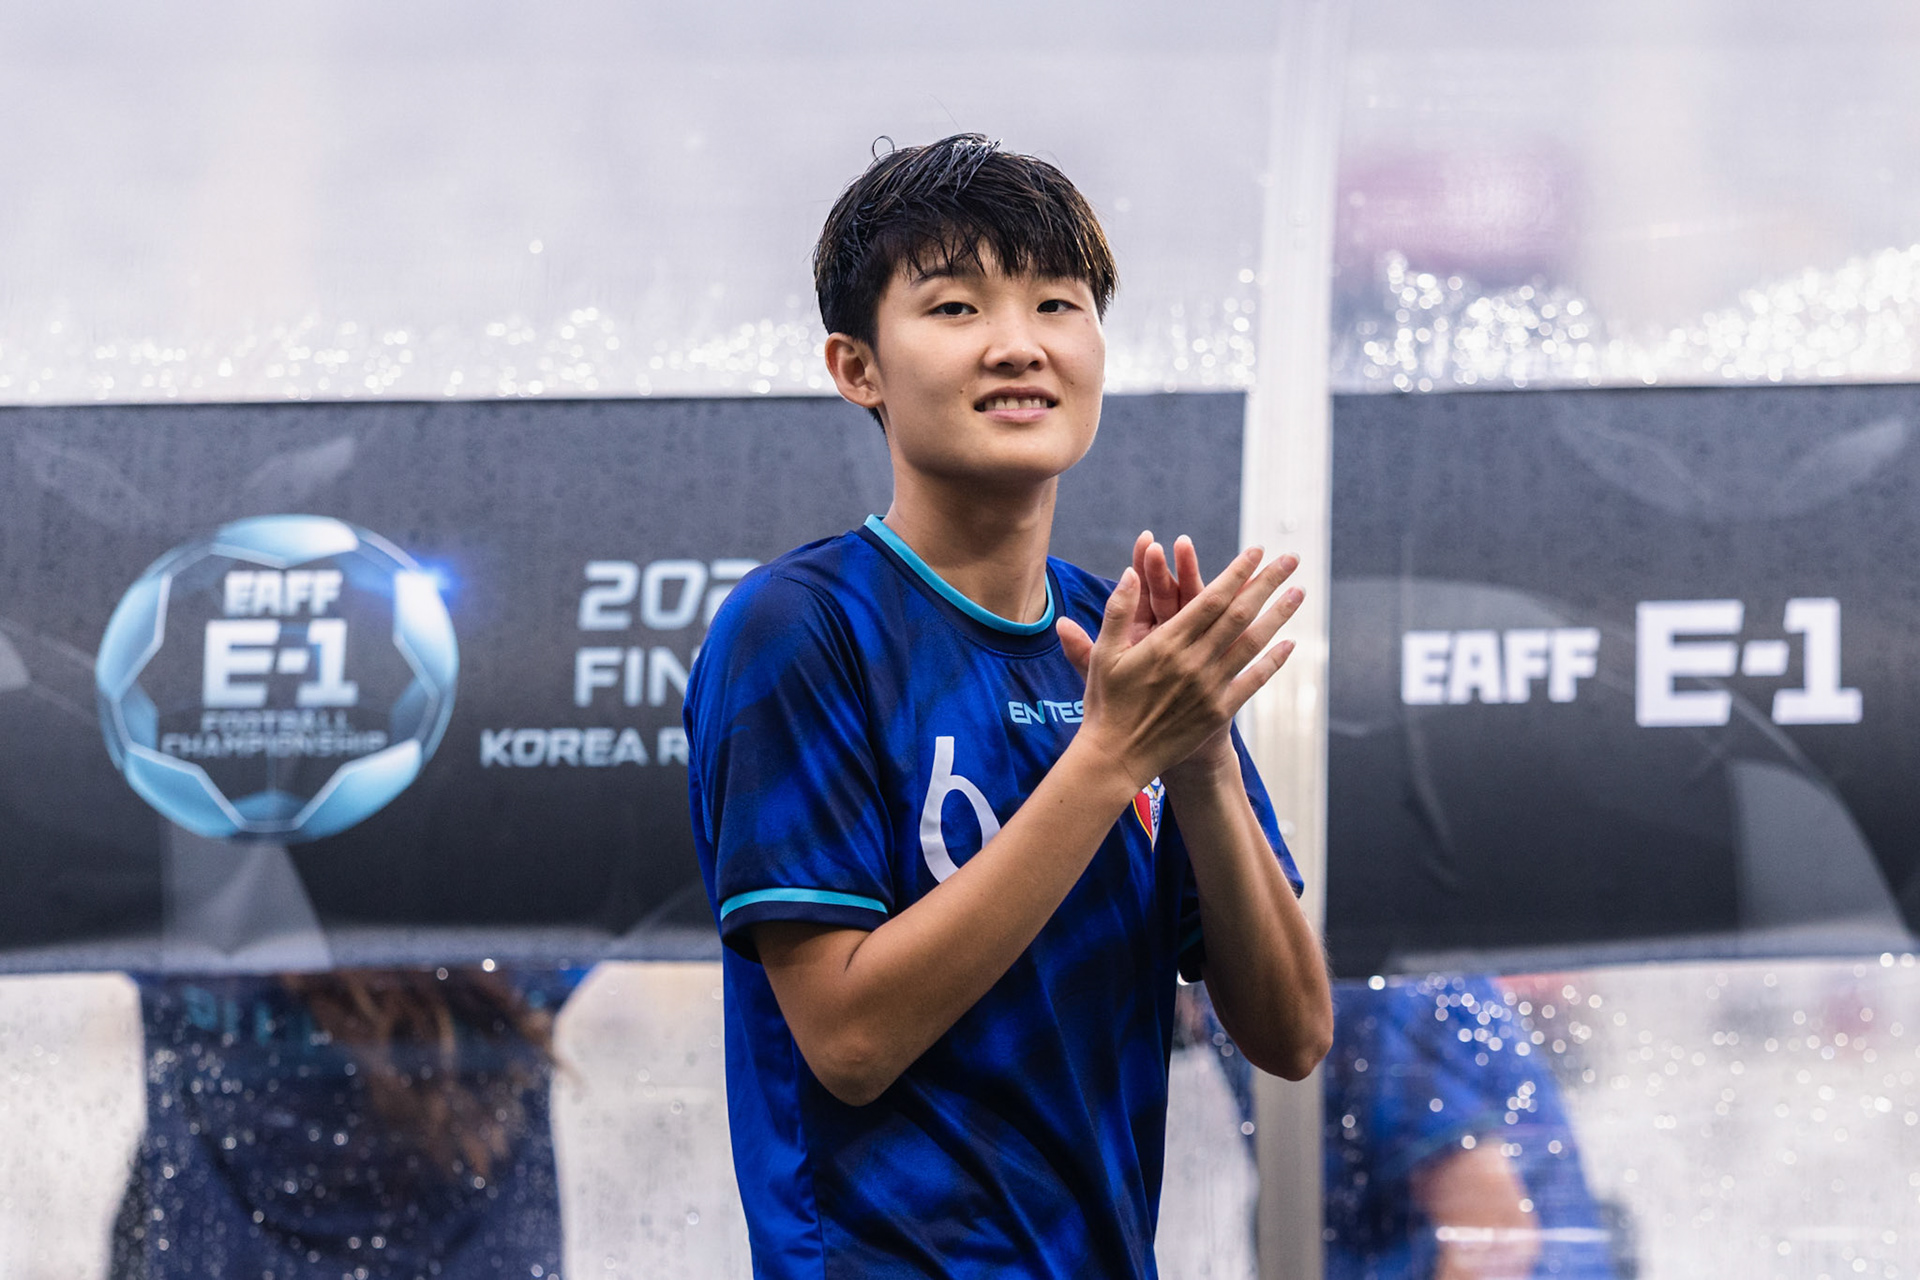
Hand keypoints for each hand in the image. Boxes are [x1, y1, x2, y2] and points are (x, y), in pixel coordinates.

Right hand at [1055, 538, 1302, 789]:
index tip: (1256, 551)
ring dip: (1278, 616)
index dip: (1236, 573)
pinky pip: (1252, 682)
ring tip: (1299, 592)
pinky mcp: (1218, 712)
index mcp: (1166, 643)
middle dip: (1266, 583)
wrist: (1116, 757)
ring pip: (1252, 643)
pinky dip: (1273, 662)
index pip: (1210, 599)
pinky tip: (1289, 645)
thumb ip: (1119, 610)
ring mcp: (1209, 687)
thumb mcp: (1104, 653)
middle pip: (1239, 614)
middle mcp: (1193, 661)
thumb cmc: (1106, 703)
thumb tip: (1132, 572)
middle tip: (1290, 559)